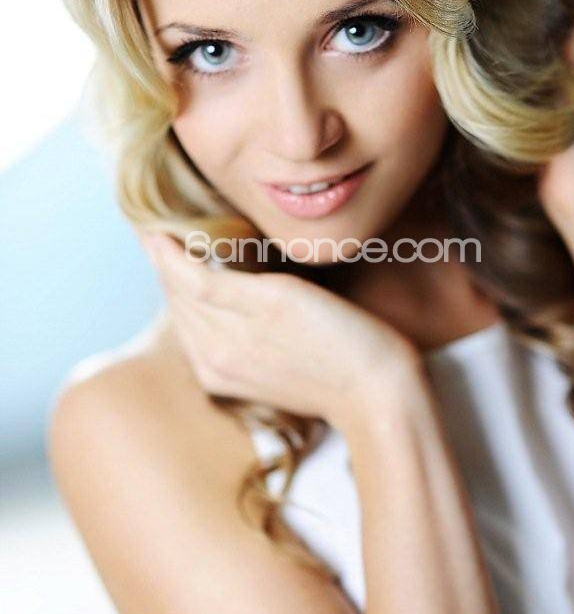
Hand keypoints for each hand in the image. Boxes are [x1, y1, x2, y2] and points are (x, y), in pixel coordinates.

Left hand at [138, 232, 418, 430]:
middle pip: (179, 299)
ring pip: (191, 319)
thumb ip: (214, 283)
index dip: (165, 246)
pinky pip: (207, 338)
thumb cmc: (340, 339)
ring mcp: (228, 375)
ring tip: (180, 251)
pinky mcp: (246, 382)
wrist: (378, 396)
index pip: (176, 278)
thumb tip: (162, 252)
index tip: (154, 216)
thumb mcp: (277, 298)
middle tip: (162, 226)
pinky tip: (211, 293)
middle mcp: (213, 360)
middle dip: (169, 264)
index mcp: (214, 338)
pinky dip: (201, 310)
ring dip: (181, 286)